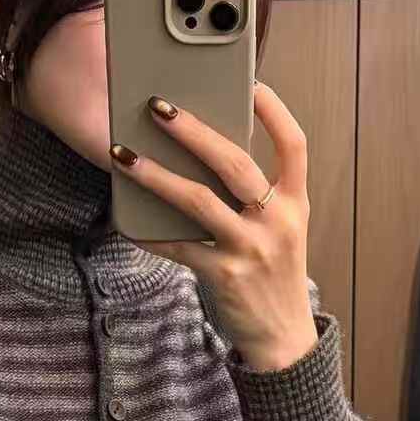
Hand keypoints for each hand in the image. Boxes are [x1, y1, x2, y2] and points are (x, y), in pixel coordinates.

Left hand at [109, 82, 317, 371]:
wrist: (282, 339)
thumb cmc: (273, 276)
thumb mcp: (281, 232)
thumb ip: (256, 199)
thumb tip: (203, 159)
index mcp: (296, 204)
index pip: (294, 146)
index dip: (274, 111)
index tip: (251, 81)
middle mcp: (277, 222)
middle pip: (236, 163)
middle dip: (194, 131)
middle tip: (158, 106)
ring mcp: (250, 249)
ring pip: (198, 200)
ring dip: (156, 174)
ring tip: (123, 154)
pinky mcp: (223, 276)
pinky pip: (177, 246)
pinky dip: (149, 232)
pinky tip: (126, 220)